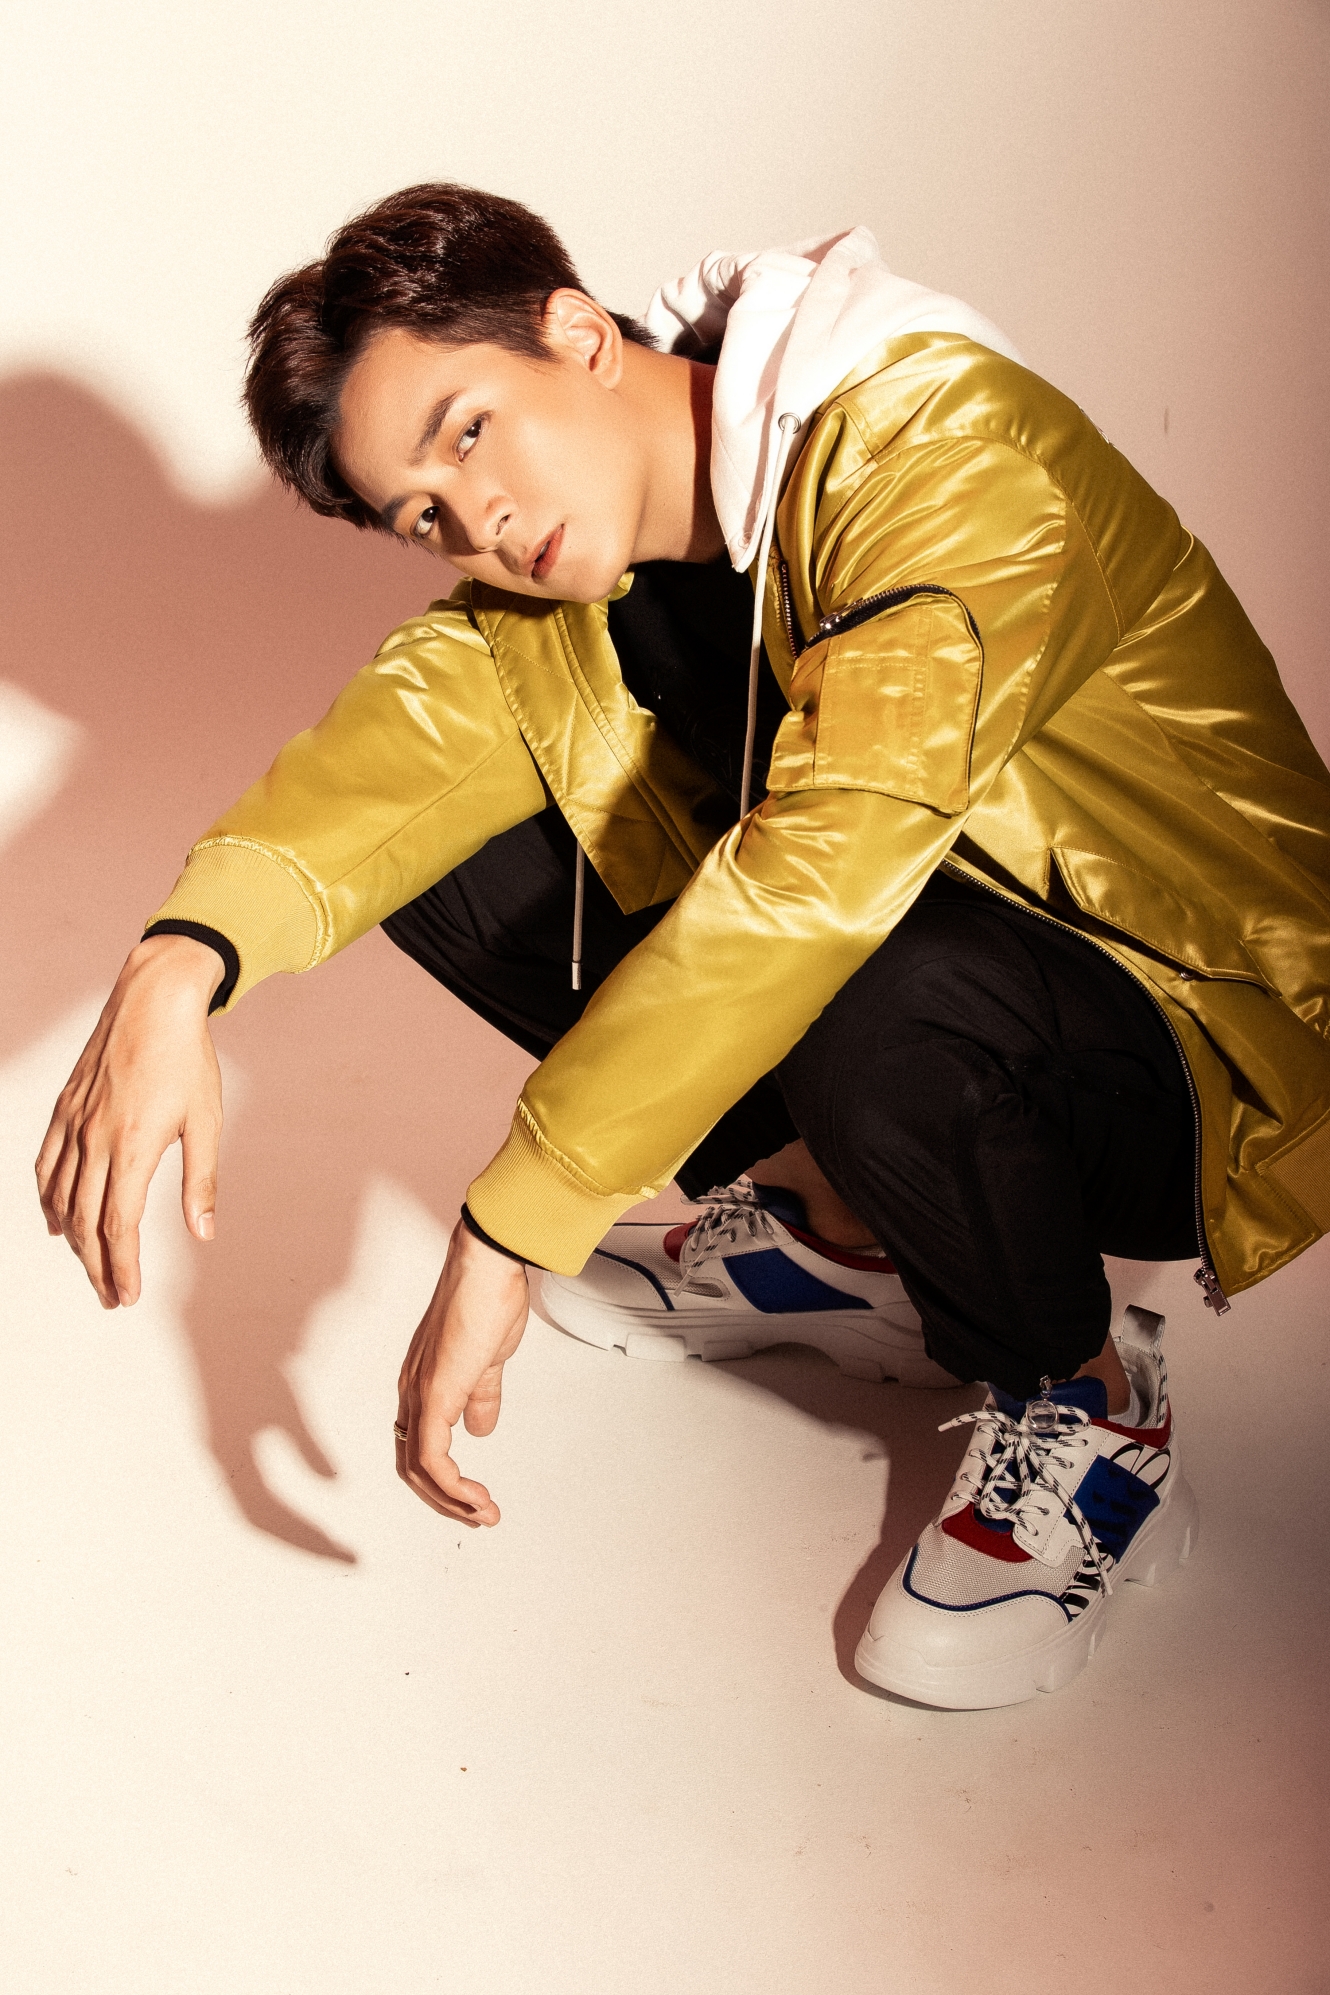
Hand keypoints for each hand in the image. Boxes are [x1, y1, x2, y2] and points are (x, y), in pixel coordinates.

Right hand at [35, 933, 224, 1307]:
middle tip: (112, 1296)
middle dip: (98, 1266)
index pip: (119, 1225)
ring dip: (73, 1239)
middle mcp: (95, 1139)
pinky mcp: (65, 1109)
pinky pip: (47, 1164)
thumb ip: (201, 1181)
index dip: (123, 1266)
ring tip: (91, 1266)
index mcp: (133, 1146)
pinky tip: (58, 1219)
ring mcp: (74, 1123)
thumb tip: (204, 1233)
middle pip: (86, 1221)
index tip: (129, 1296)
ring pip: (61, 1197)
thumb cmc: (187, 1059)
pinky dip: (49, 1198)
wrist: (153, 1001)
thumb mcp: (206, 1121)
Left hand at [395, 1221, 529, 1526]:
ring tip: (482, 1514)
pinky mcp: (433, 1394)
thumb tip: (480, 1429)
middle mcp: (412, 1391)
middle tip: (478, 1515)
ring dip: (450, 1500)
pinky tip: (475, 1494)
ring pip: (417, 1467)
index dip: (443, 1477)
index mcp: (424, 1383)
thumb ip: (482, 1395)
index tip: (474, 1495)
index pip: (420, 1444)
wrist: (488, 1267)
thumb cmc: (487, 1297)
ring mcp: (419, 1393)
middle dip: (445, 1499)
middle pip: (412, 1464)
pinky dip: (451, 1484)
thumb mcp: (489, 1359)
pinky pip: (430, 1455)